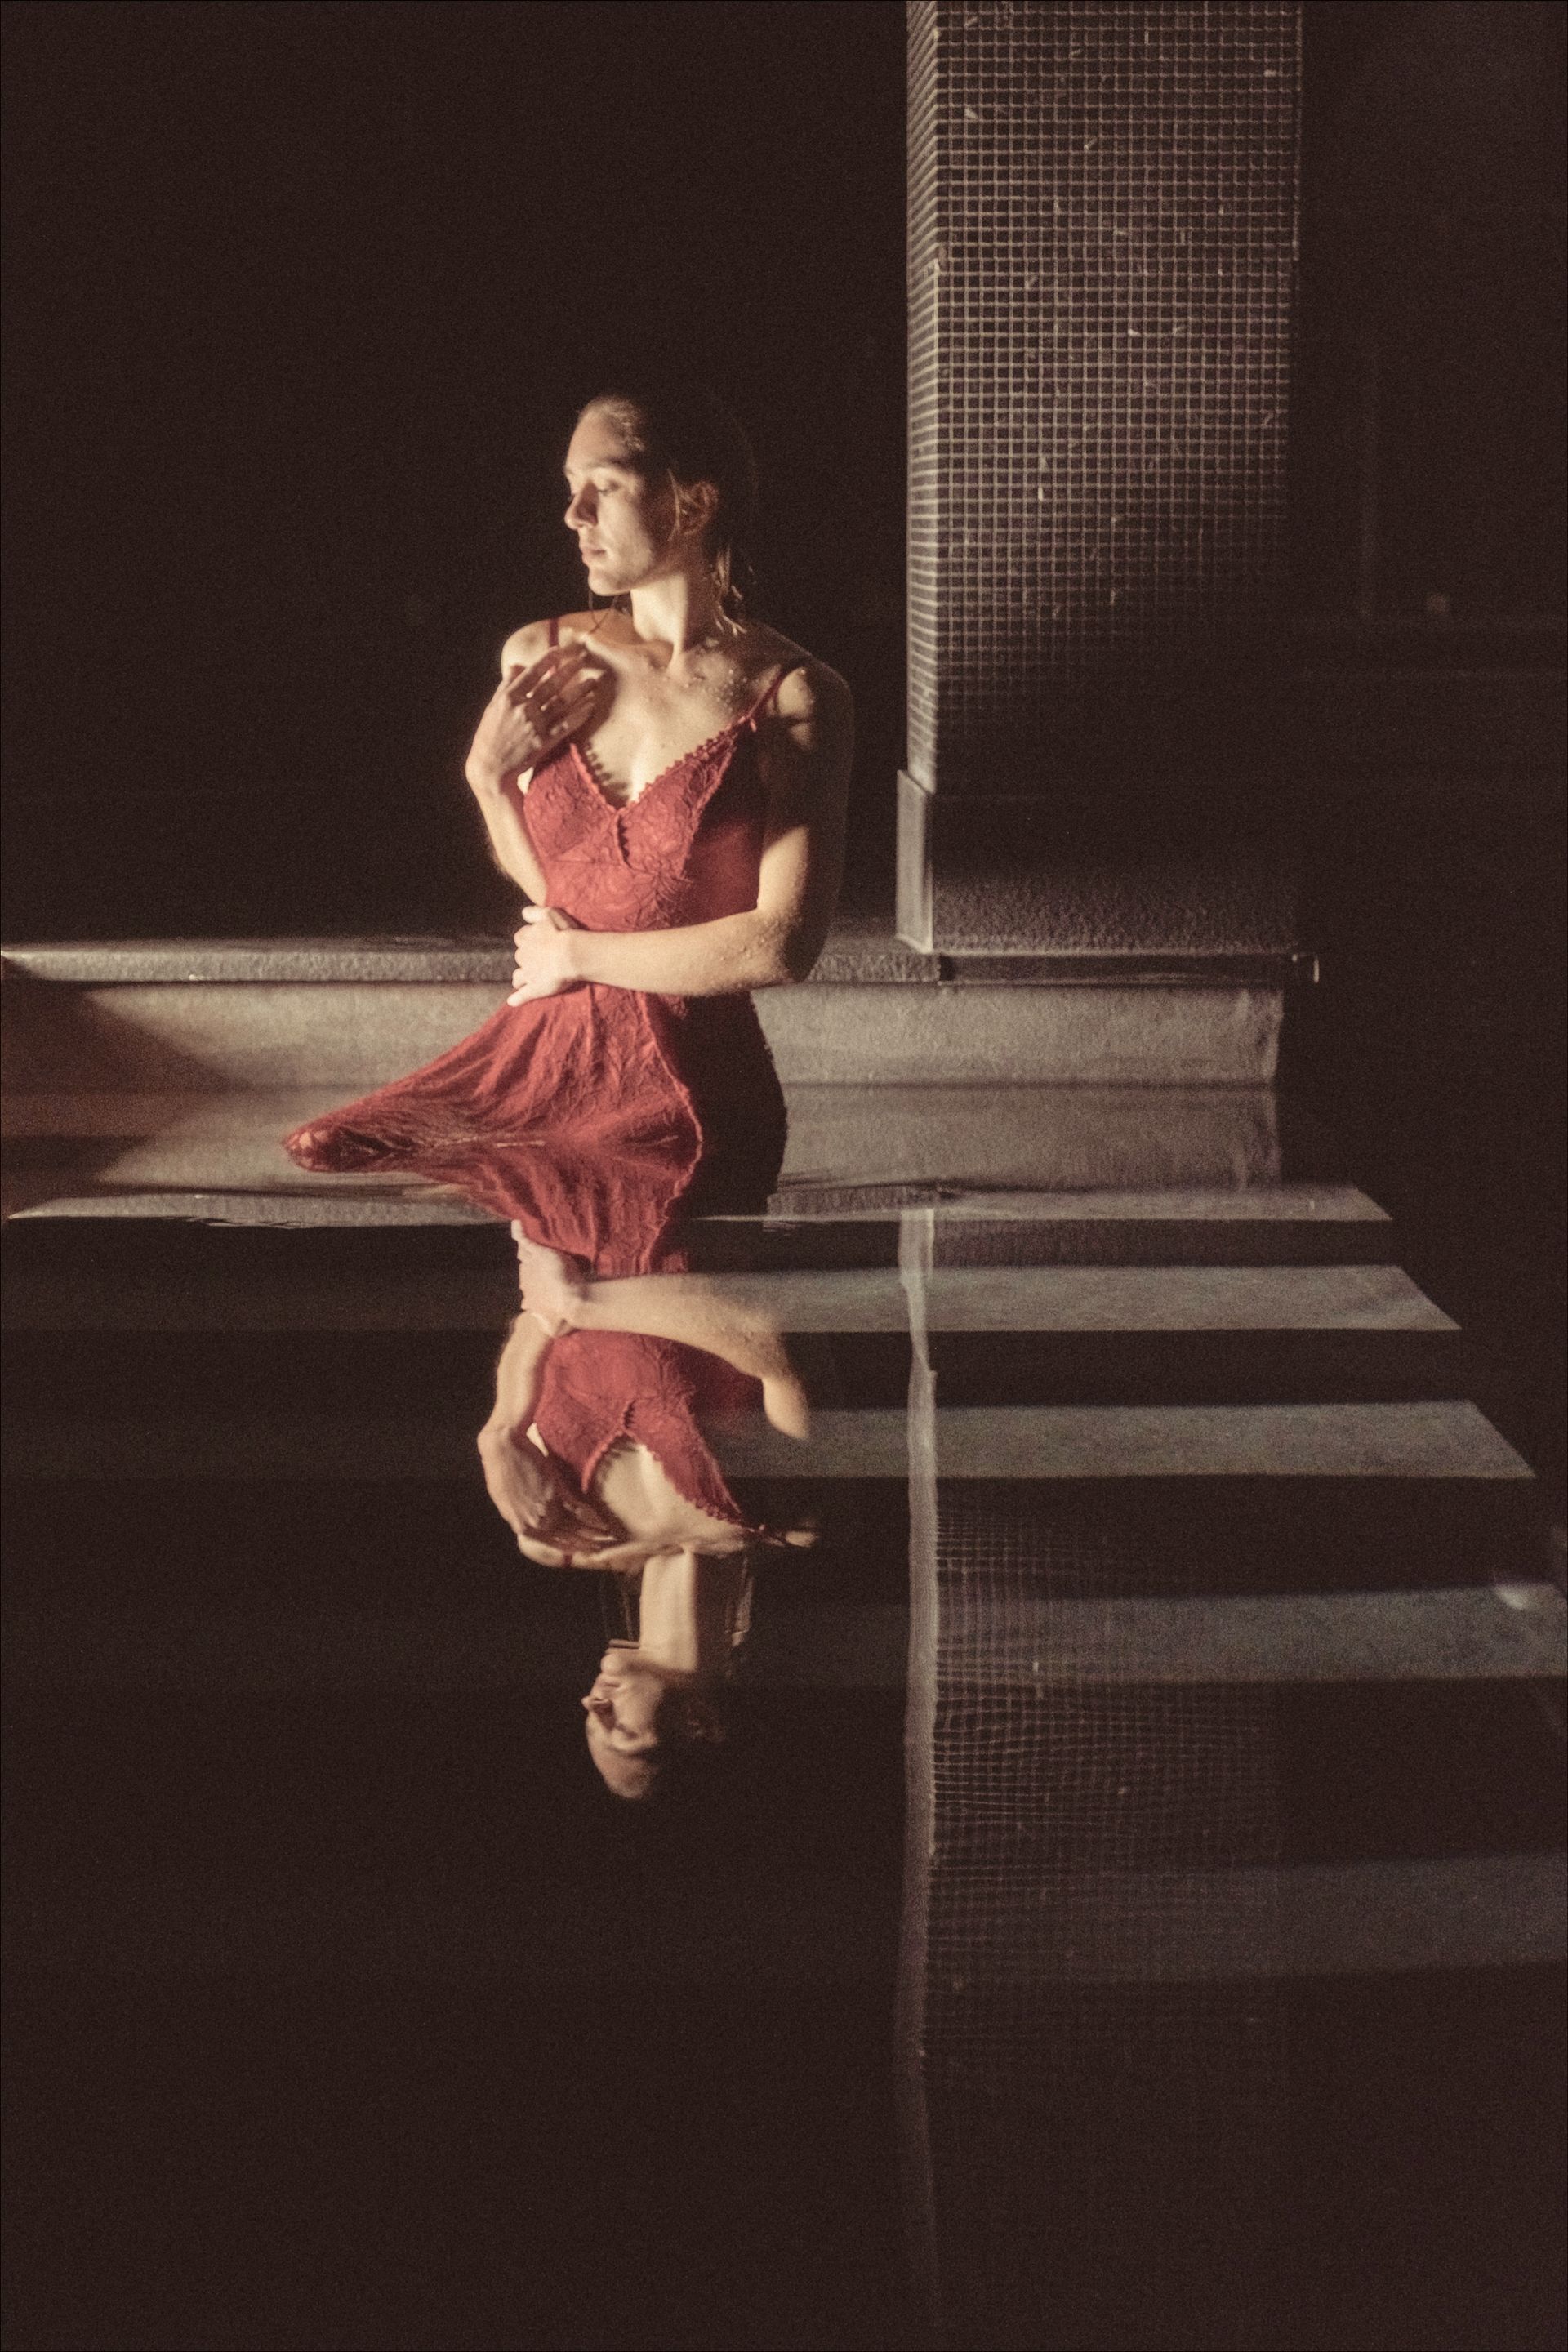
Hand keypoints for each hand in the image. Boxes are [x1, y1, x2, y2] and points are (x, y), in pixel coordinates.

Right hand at [464, 642, 599, 793]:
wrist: (490, 768)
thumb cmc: (490, 737)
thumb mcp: (493, 708)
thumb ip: (506, 686)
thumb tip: (516, 665)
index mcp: (509, 698)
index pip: (531, 673)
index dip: (546, 660)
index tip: (559, 651)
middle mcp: (523, 708)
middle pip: (551, 685)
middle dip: (569, 670)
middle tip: (583, 659)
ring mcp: (534, 725)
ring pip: (562, 703)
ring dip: (580, 690)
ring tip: (593, 681)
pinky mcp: (544, 741)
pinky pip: (566, 725)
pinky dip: (579, 715)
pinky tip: (591, 706)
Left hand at [476, 1425, 621, 1559]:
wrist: (502, 1448)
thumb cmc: (499, 1469)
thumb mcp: (506, 1500)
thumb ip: (520, 1514)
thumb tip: (531, 1520)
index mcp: (521, 1525)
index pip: (549, 1544)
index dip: (568, 1548)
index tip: (581, 1550)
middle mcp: (535, 1521)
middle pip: (565, 1538)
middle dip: (584, 1544)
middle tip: (599, 1548)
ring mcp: (546, 1507)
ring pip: (574, 1526)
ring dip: (592, 1532)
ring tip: (606, 1536)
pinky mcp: (556, 1491)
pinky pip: (578, 1509)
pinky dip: (591, 1516)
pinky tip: (603, 1521)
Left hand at [507, 905, 581, 1003]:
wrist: (571, 954)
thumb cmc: (563, 932)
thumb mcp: (549, 913)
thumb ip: (534, 912)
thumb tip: (524, 913)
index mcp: (526, 937)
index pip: (522, 936)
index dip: (529, 939)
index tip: (538, 941)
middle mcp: (523, 955)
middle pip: (520, 955)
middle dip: (527, 957)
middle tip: (540, 959)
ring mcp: (528, 973)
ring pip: (518, 974)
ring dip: (522, 975)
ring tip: (529, 978)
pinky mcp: (534, 988)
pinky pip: (522, 995)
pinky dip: (516, 998)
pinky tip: (512, 1001)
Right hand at [511, 1222, 591, 1333]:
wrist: (571, 1303)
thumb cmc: (566, 1317)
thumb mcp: (553, 1328)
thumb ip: (546, 1327)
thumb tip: (542, 1327)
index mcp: (530, 1299)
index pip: (528, 1286)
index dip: (535, 1282)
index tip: (542, 1280)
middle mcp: (526, 1283)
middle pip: (526, 1271)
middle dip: (531, 1267)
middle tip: (541, 1261)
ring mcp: (530, 1268)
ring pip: (525, 1256)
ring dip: (525, 1250)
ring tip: (525, 1240)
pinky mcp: (537, 1256)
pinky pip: (524, 1242)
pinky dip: (519, 1233)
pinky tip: (517, 1223)